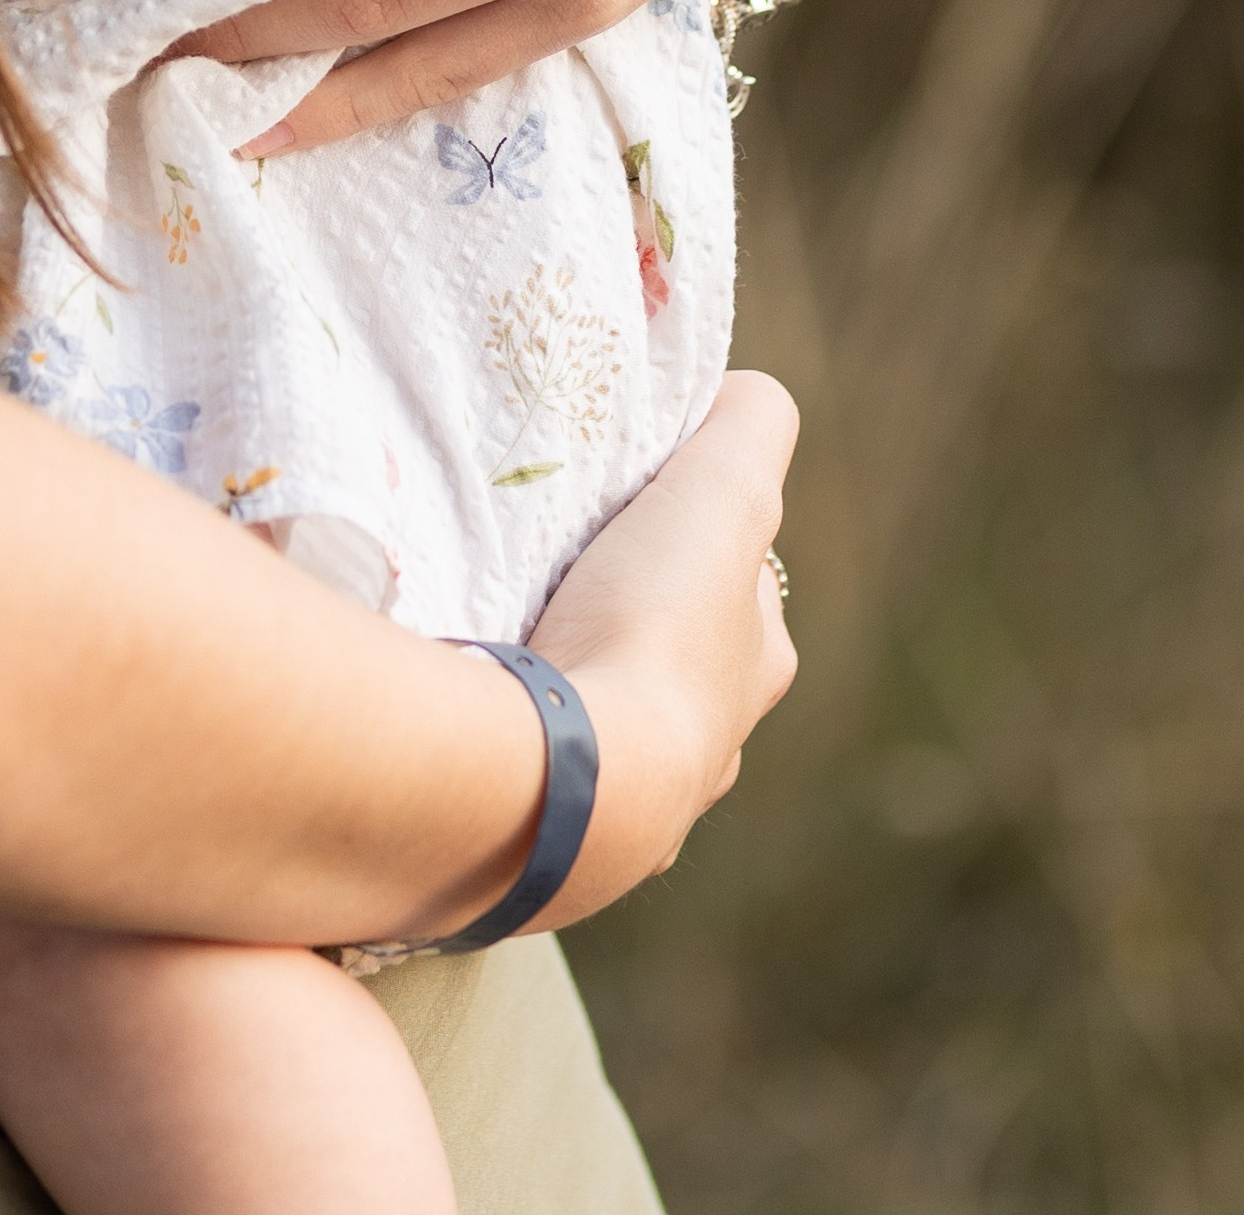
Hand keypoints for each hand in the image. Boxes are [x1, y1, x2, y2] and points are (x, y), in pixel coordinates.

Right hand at [529, 371, 799, 919]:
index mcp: (756, 668)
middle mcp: (711, 750)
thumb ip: (753, 425)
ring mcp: (638, 811)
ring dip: (578, 689)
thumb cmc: (654, 628)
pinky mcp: (562, 846)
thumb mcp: (727, 491)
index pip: (744, 586)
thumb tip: (740, 396)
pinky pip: (545, 778)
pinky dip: (524, 742)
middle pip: (679, 662)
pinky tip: (487, 711)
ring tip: (516, 640)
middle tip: (569, 573)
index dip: (701, 537)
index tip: (644, 509)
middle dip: (633, 620)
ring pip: (613, 729)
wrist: (569, 780)